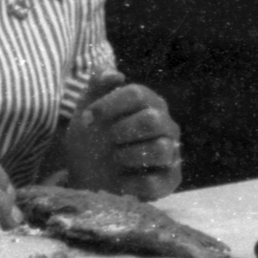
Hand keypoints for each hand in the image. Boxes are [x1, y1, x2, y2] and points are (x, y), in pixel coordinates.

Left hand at [63, 70, 181, 200]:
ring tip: (116, 157)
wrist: (87, 173)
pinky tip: (120, 179)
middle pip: (151, 120)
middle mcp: (165, 124)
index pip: (136, 94)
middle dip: (122, 130)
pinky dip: (132, 182)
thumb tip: (115, 75)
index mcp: (148, 102)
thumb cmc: (93, 134)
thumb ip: (98, 82)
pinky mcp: (169, 181)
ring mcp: (170, 153)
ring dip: (129, 155)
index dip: (108, 105)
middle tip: (108, 138)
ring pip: (160, 149)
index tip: (87, 118)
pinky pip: (156, 182)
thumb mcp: (88, 105)